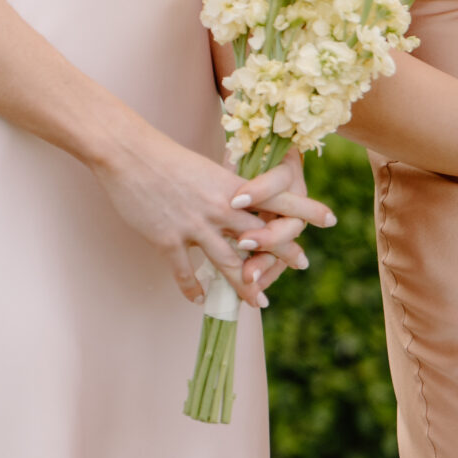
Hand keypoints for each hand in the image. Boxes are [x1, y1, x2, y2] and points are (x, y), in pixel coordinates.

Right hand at [88, 130, 329, 305]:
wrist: (126, 154)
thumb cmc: (165, 159)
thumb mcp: (206, 171)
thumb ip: (227, 191)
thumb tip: (244, 203)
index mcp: (232, 189)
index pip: (277, 202)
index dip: (305, 210)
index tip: (331, 219)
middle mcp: (220, 209)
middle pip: (261, 238)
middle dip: (283, 254)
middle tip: (303, 265)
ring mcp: (194, 227)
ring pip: (228, 263)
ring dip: (245, 286)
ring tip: (259, 302)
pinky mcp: (167, 239)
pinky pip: (185, 271)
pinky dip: (193, 288)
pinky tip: (200, 300)